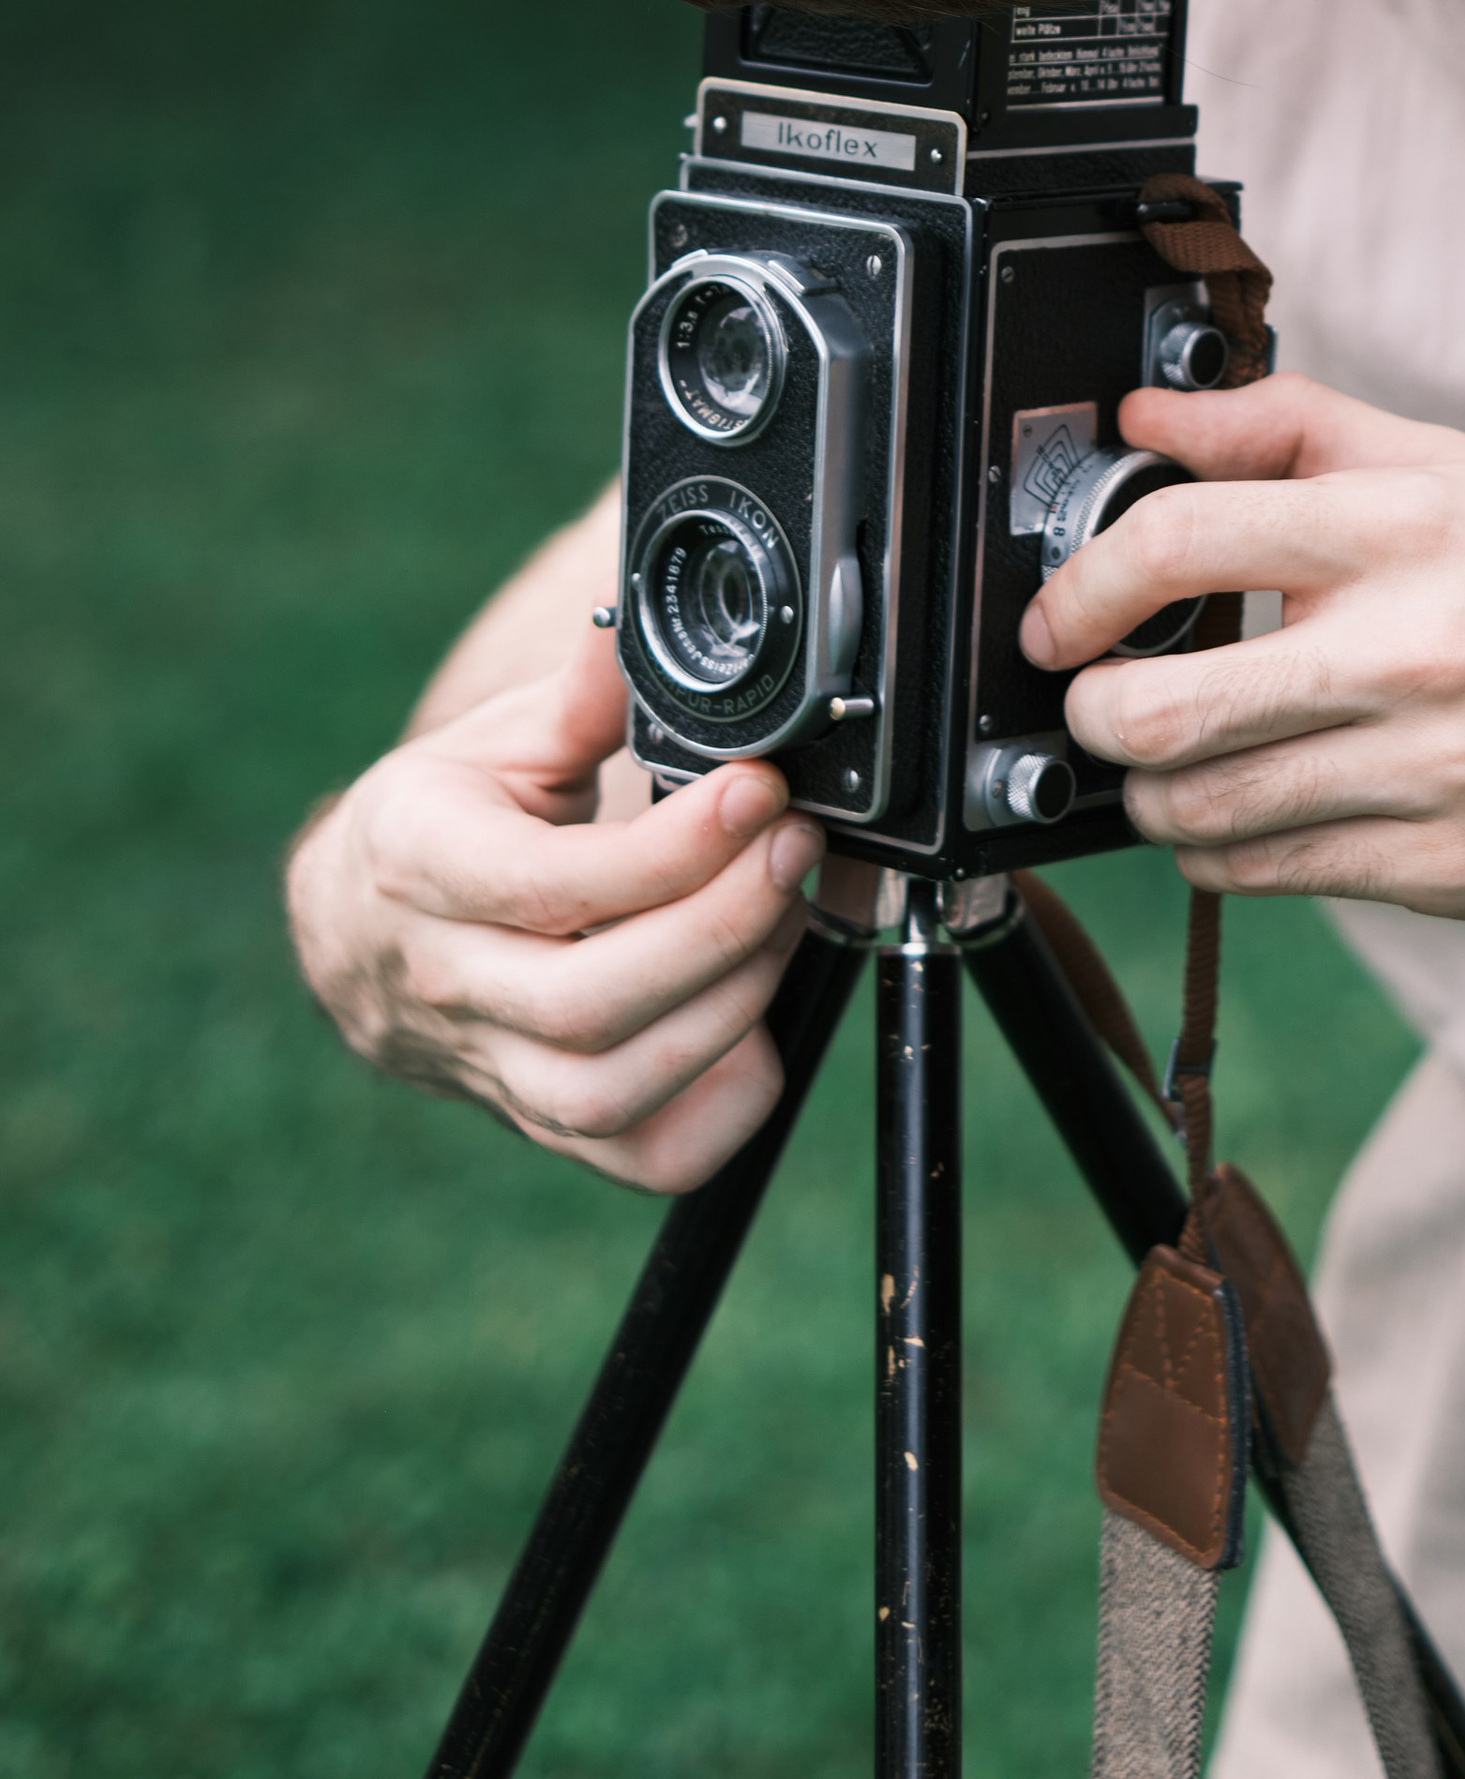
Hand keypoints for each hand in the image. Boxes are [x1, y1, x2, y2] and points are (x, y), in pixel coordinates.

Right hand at [286, 621, 821, 1190]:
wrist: (357, 936)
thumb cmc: (440, 825)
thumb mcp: (494, 743)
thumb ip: (583, 696)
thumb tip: (638, 622)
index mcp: (422, 867)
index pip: (556, 885)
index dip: (674, 848)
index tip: (758, 790)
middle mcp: (448, 982)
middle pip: (590, 1001)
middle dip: (721, 928)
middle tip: (792, 850)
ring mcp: (492, 1067)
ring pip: (609, 1089)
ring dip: (727, 1009)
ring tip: (782, 919)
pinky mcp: (541, 1122)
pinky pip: (638, 1156)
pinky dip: (720, 1113)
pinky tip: (759, 1031)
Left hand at [1020, 376, 1464, 922]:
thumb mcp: (1462, 468)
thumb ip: (1296, 432)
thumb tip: (1150, 418)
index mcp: (1406, 530)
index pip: (1182, 539)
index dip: (1083, 583)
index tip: (1057, 614)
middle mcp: (1411, 651)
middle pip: (1161, 708)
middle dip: (1090, 714)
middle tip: (1089, 702)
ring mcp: (1432, 773)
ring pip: (1204, 812)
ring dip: (1149, 795)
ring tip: (1163, 766)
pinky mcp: (1454, 870)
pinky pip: (1278, 877)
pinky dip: (1225, 854)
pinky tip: (1240, 820)